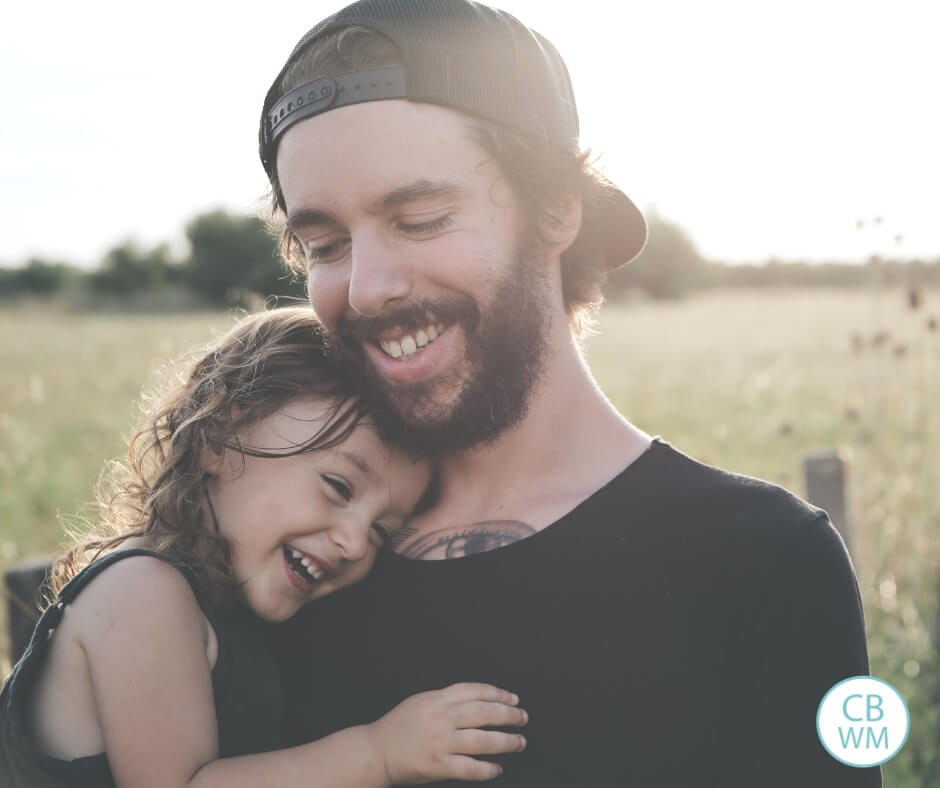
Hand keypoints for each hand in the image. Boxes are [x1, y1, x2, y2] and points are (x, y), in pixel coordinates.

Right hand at [367, 682, 527, 783]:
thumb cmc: (399, 726)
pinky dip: (488, 769)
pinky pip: (470, 767)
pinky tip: (497, 768)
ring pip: (483, 740)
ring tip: (519, 742)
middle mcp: (442, 717)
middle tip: (523, 718)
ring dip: (506, 742)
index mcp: (438, 699)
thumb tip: (479, 699)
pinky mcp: (438, 765)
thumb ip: (448, 699)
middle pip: (485, 712)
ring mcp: (441, 742)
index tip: (513, 699)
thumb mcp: (422, 701)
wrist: (376, 751)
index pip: (476, 691)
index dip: (499, 694)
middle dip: (509, 715)